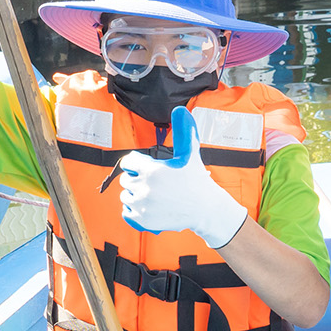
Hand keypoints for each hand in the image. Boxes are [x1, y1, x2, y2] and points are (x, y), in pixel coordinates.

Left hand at [118, 107, 248, 247]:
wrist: (205, 209)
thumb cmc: (196, 180)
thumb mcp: (189, 153)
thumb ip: (182, 131)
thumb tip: (180, 109)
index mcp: (152, 170)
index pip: (128, 162)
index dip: (137, 164)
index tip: (149, 168)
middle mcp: (144, 188)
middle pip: (125, 179)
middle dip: (137, 179)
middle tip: (154, 182)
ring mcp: (143, 206)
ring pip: (126, 196)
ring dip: (136, 195)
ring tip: (154, 195)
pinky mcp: (143, 221)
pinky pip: (127, 212)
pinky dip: (134, 210)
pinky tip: (149, 207)